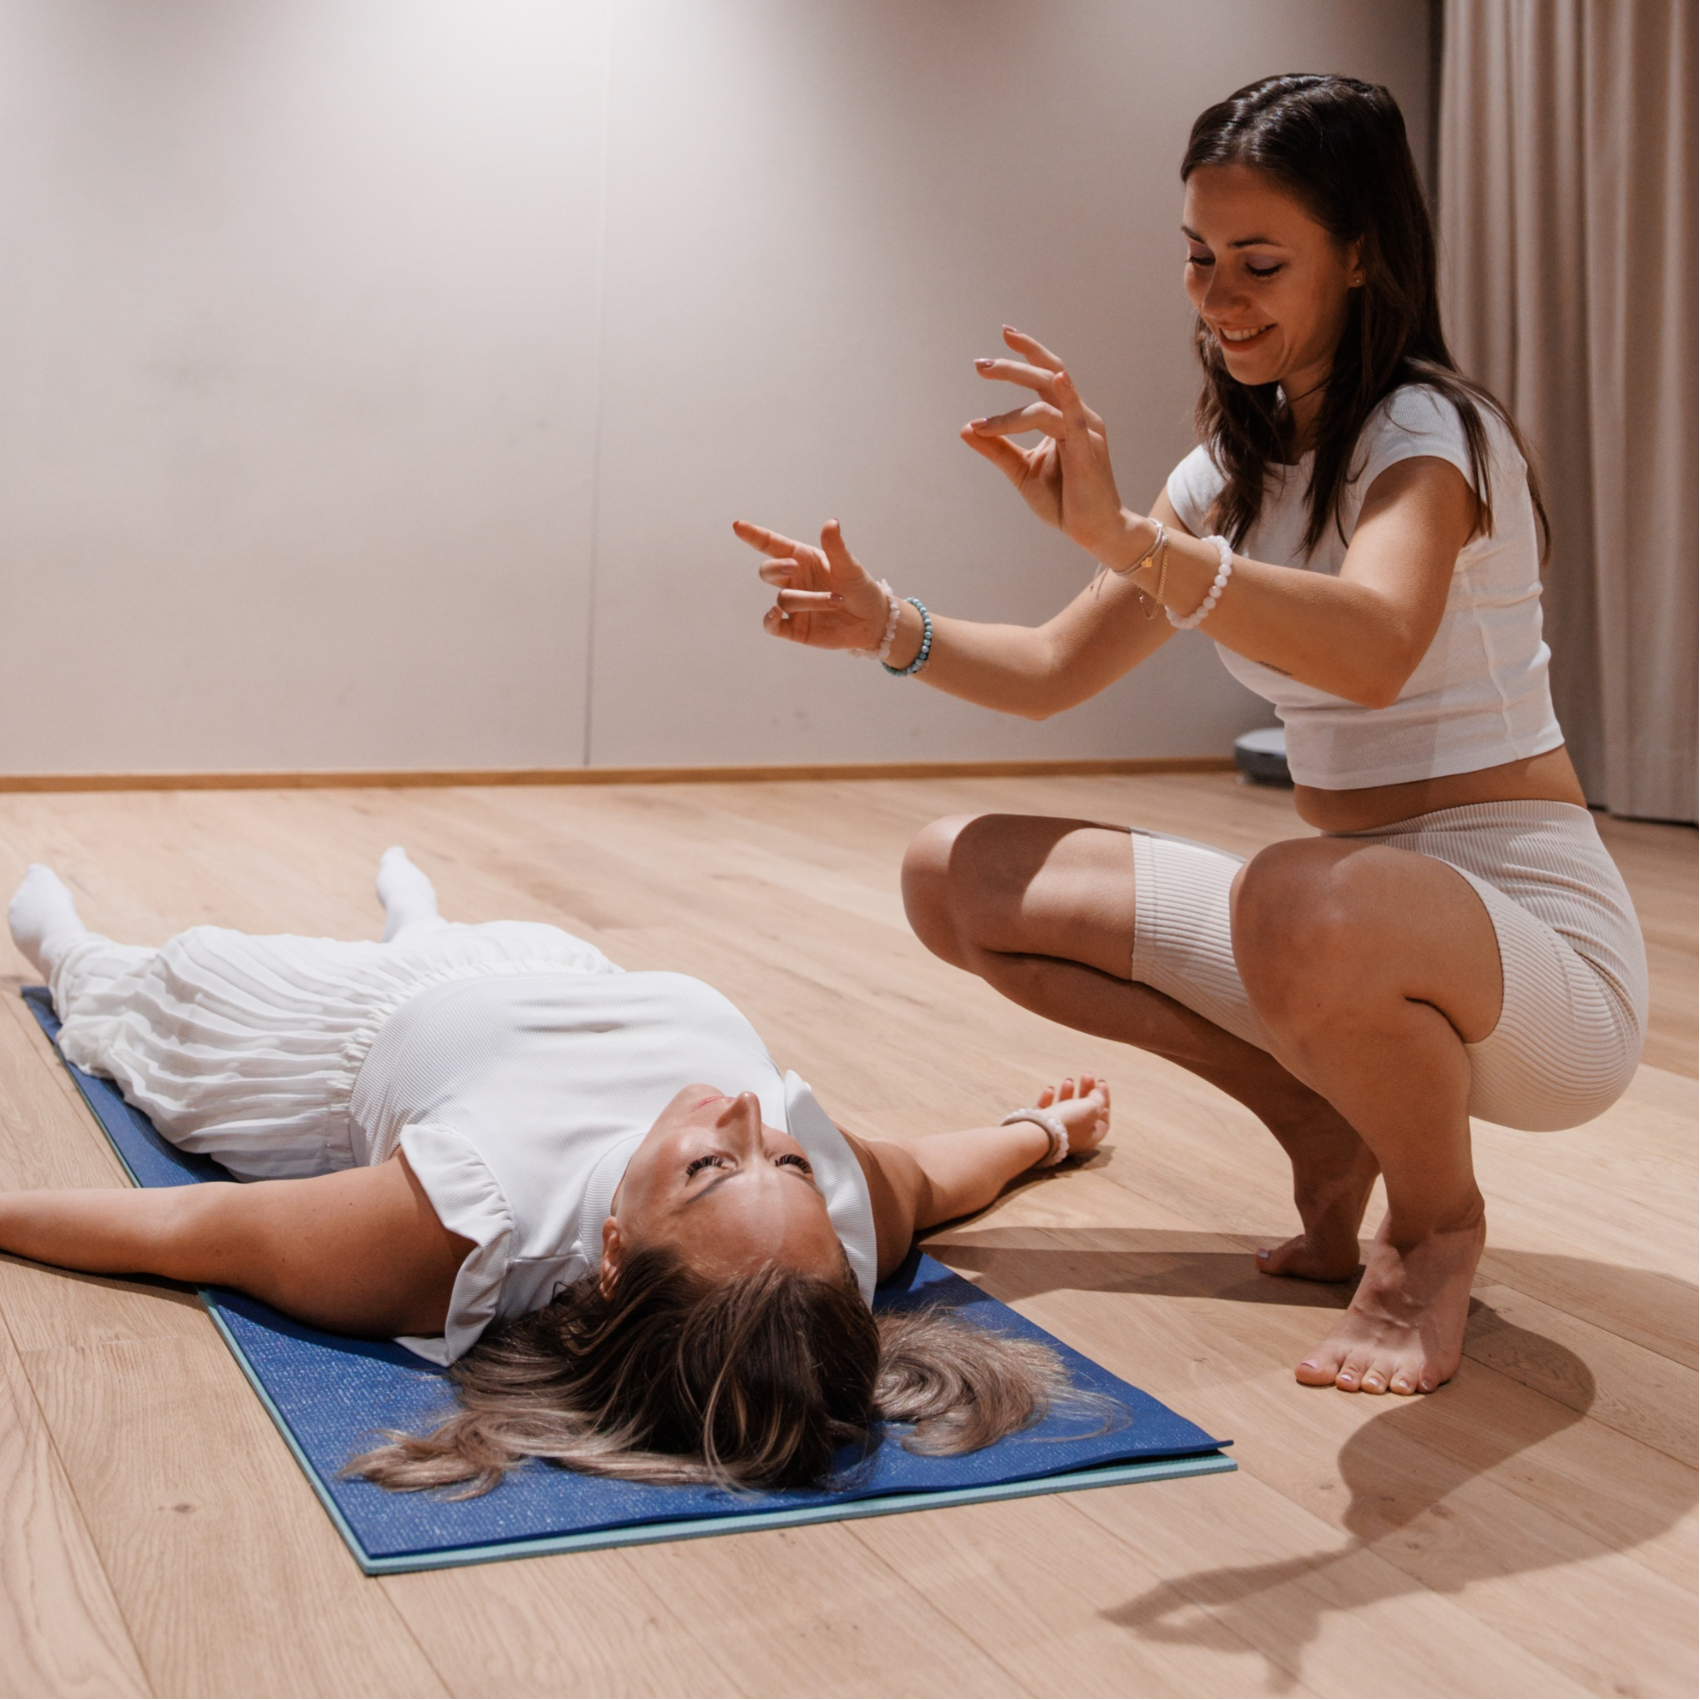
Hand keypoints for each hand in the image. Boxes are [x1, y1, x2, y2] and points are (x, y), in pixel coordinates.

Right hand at [734, 518, 892, 651]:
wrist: (872, 621)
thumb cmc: (860, 588)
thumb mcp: (850, 566)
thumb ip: (836, 547)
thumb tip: (831, 522)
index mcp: (803, 559)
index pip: (773, 545)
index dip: (754, 535)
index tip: (738, 526)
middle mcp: (793, 581)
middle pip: (768, 571)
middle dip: (776, 568)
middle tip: (794, 566)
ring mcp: (792, 605)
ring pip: (784, 599)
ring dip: (810, 599)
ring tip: (837, 601)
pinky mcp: (794, 628)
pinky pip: (772, 625)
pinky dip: (770, 620)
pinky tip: (775, 614)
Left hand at [961, 327, 1137, 562]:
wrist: (1094, 531)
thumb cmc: (1064, 501)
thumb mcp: (1021, 471)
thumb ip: (996, 448)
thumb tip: (965, 428)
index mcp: (1065, 419)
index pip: (1046, 376)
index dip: (1028, 352)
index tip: (1004, 334)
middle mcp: (1079, 416)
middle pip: (1047, 375)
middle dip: (1014, 365)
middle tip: (980, 365)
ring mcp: (1085, 430)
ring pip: (1049, 394)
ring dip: (1016, 385)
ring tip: (986, 382)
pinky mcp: (1087, 449)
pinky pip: (1072, 417)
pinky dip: (1063, 397)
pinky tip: (1057, 381)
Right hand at [1035, 1073, 1110, 1158]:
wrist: (1039, 1133)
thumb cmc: (1070, 1121)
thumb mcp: (1092, 1107)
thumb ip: (1099, 1098)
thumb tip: (1099, 1092)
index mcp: (1091, 1138)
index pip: (1103, 1118)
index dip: (1104, 1100)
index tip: (1100, 1082)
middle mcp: (1075, 1138)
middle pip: (1084, 1112)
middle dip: (1086, 1091)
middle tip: (1086, 1075)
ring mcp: (1056, 1133)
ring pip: (1065, 1110)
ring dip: (1068, 1093)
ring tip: (1069, 1080)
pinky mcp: (1040, 1127)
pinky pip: (1047, 1111)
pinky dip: (1049, 1099)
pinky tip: (1050, 1089)